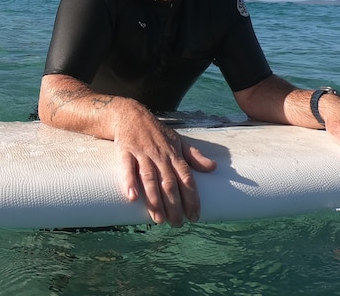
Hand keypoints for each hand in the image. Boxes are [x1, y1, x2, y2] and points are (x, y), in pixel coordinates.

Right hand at [114, 107, 216, 225]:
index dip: (191, 198)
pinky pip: (127, 168)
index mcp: (174, 155)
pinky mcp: (125, 151)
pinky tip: (132, 197)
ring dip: (155, 200)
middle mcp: (160, 155)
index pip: (186, 178)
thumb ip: (194, 156)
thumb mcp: (178, 140)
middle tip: (177, 224)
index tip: (195, 216)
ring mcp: (142, 153)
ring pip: (150, 178)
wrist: (131, 114)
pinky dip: (129, 182)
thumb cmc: (156, 132)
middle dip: (174, 205)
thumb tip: (213, 168)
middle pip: (169, 183)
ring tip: (159, 219)